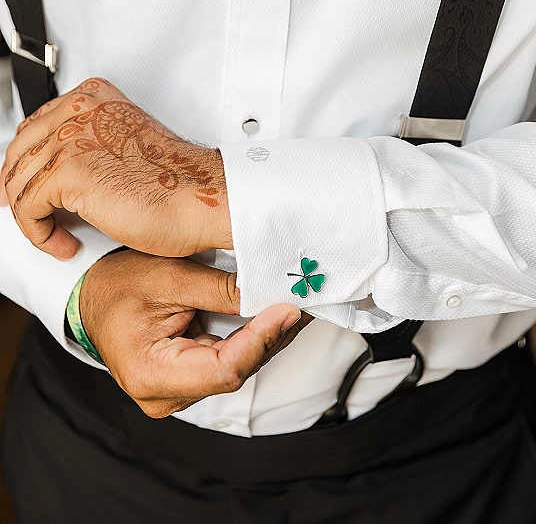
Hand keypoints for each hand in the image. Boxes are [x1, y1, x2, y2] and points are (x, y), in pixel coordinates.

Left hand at [1, 78, 231, 259]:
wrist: (201, 197)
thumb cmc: (175, 183)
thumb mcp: (121, 149)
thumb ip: (85, 149)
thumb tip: (46, 177)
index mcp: (93, 98)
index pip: (34, 127)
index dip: (25, 165)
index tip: (25, 191)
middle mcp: (79, 109)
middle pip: (19, 153)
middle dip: (17, 192)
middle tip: (30, 218)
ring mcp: (71, 136)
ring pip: (18, 183)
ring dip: (33, 220)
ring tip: (58, 237)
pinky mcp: (68, 170)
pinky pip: (27, 208)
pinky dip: (40, 235)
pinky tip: (63, 244)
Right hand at [79, 250, 306, 417]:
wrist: (91, 297)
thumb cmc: (118, 285)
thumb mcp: (168, 277)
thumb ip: (220, 290)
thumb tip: (270, 294)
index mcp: (152, 376)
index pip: (225, 369)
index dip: (262, 340)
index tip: (289, 310)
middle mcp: (166, 396)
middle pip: (236, 371)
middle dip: (273, 336)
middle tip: (305, 300)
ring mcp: (179, 392)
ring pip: (239, 368)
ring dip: (269, 337)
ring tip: (296, 303)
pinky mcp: (189, 380)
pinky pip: (231, 362)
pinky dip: (254, 338)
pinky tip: (275, 317)